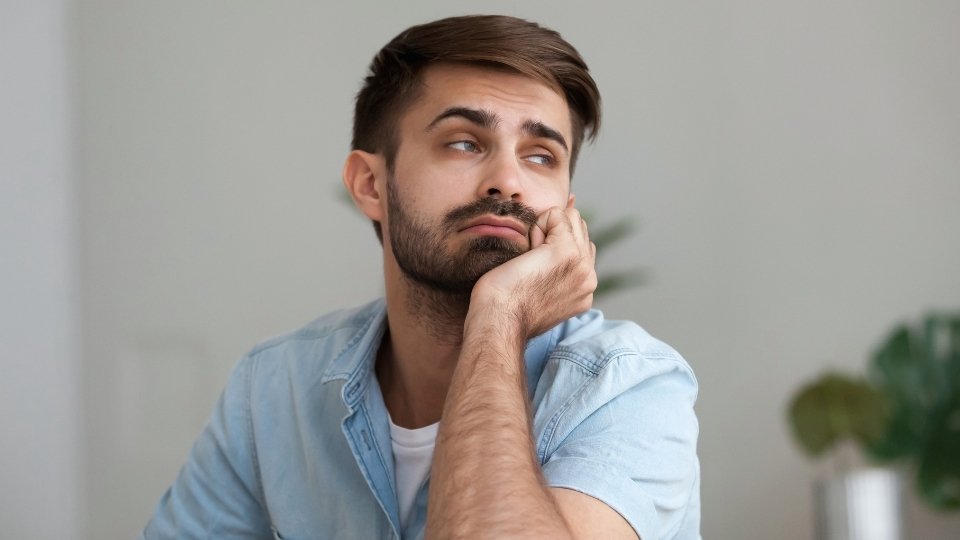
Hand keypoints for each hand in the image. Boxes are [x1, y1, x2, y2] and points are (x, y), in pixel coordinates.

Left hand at [468, 204, 596, 338]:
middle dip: (551, 234)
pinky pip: (556, 215)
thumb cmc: (505, 307)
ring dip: (544, 230)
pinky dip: (536, 225)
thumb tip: (552, 236)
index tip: (534, 271)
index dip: (552, 245)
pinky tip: (526, 253)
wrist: (498, 321)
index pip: (581, 246)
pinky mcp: (567, 252)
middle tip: (529, 265)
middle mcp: (589, 278)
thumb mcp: (537, 291)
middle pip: (580, 228)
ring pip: (571, 218)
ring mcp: (582, 265)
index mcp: (584, 290)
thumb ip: (554, 272)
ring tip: (529, 260)